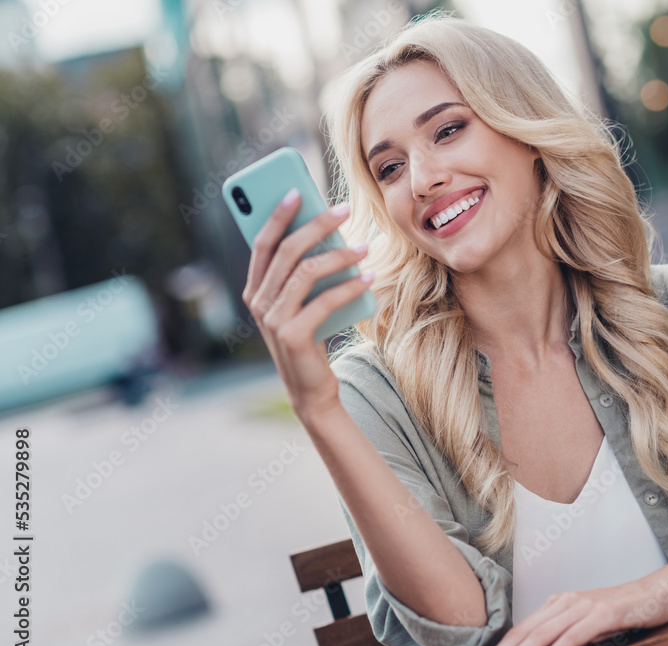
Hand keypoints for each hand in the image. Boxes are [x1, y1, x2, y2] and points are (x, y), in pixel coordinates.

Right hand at [241, 189, 372, 417]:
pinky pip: (322, 301)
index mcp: (255, 289)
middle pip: (286, 251)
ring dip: (339, 255)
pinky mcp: (292, 336)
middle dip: (316, 225)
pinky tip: (368, 276)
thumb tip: (330, 233)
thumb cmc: (312, 337)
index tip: (298, 190)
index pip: (262, 242)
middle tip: (345, 210)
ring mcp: (272, 320)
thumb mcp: (304, 301)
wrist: (311, 389)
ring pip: (305, 272)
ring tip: (365, 247)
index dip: (277, 214)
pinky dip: (348, 286)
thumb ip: (305, 273)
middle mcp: (258, 301)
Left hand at [480, 575, 667, 645]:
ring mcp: (583, 607)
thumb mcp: (589, 622)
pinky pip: (571, 638)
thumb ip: (566, 634)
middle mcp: (565, 602)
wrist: (658, 591)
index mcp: (559, 603)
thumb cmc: (625, 611)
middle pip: (525, 632)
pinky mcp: (602, 615)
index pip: (522, 629)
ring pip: (542, 635)